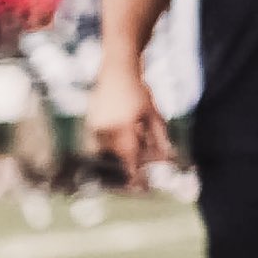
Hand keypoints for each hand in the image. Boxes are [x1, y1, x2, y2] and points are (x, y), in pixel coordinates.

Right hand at [88, 59, 166, 177]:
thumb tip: (168, 157)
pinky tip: (121, 123)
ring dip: (122, 146)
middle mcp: (107, 130)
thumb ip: (160, 137)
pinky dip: (112, 139)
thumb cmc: (139, 91)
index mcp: (124, 128)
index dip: (136, 175)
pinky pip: (101, 141)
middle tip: (144, 147)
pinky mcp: (89, 123)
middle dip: (134, 155)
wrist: (117, 70)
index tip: (141, 188)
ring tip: (132, 127)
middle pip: (122, 154)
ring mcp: (96, 127)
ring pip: (111, 149)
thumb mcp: (153, 114)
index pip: (131, 159)